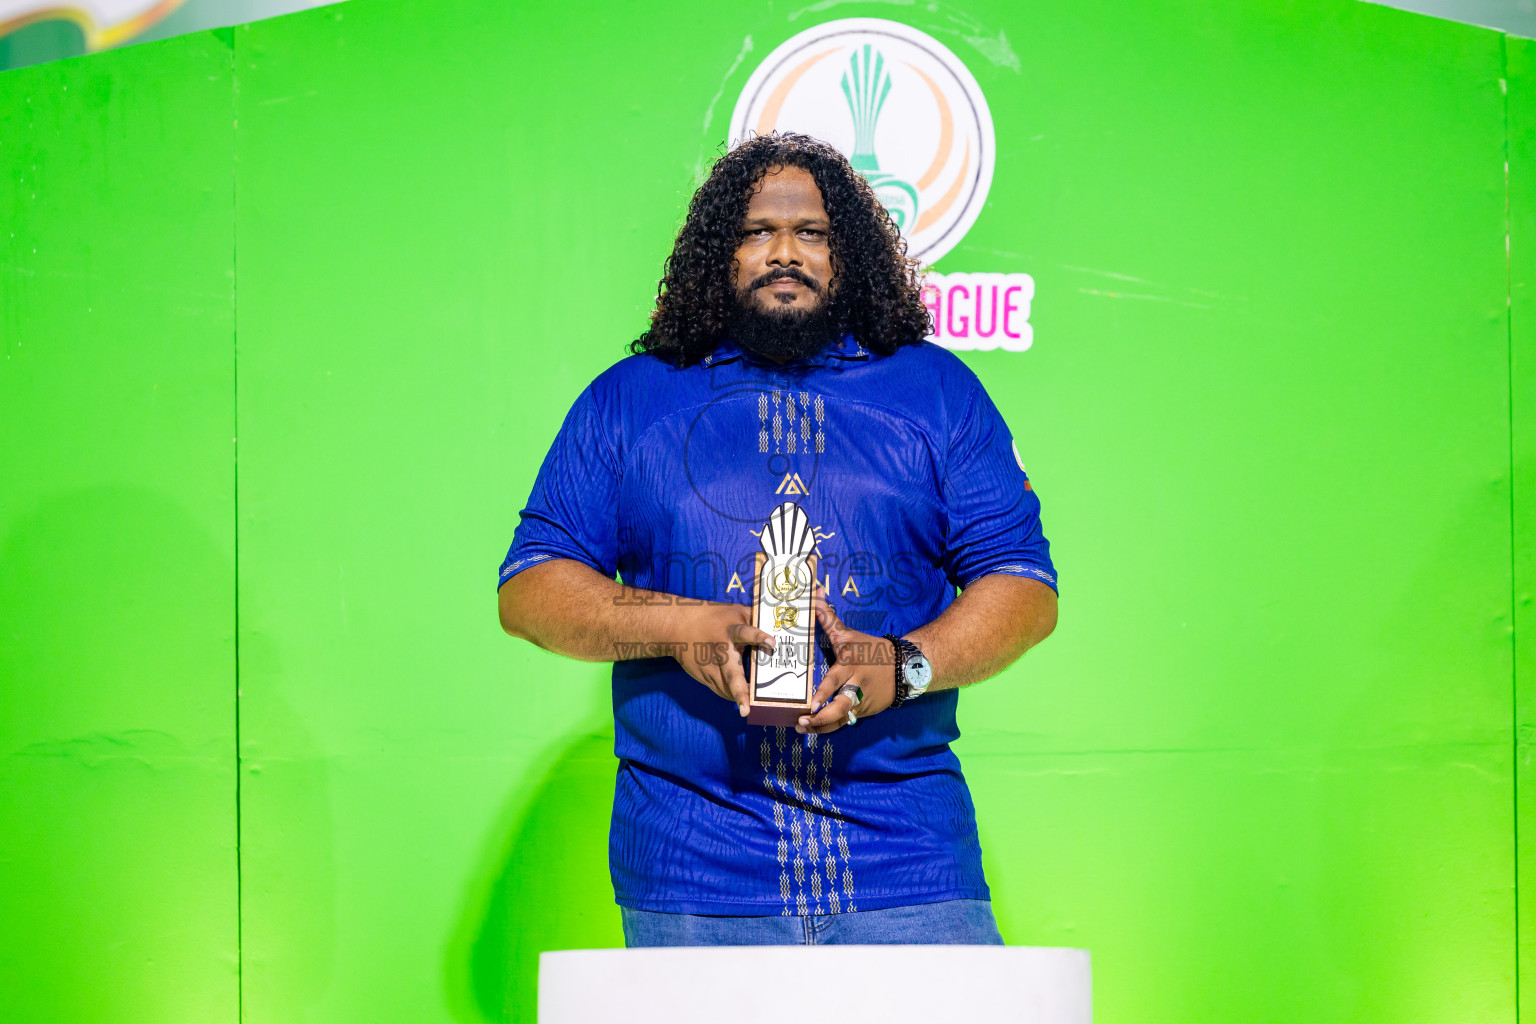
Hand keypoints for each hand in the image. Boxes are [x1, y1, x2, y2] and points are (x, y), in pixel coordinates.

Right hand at [668, 601, 776, 716]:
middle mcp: (720, 651)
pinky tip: (741, 697)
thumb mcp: (734, 611)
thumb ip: (754, 619)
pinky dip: (731, 695)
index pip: (745, 633)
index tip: (772, 642)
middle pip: (731, 674)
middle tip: (747, 709)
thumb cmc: (713, 617)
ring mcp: (709, 667)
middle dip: (740, 691)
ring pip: (726, 689)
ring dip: (739, 698)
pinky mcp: (703, 676)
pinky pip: (720, 691)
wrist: (678, 626)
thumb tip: (779, 624)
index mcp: (730, 631)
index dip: (758, 637)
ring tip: (751, 706)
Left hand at [796, 584, 896, 734]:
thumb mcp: (849, 633)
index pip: (835, 681)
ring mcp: (862, 701)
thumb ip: (828, 617)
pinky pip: (847, 721)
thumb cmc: (870, 649)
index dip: (824, 693)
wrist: (904, 666)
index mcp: (850, 665)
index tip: (811, 704)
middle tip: (802, 722)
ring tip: (804, 729)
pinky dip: (831, 727)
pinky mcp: (866, 711)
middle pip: (840, 706)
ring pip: (842, 719)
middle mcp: (856, 685)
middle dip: (821, 717)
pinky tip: (815, 731)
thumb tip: (815, 592)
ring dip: (822, 727)